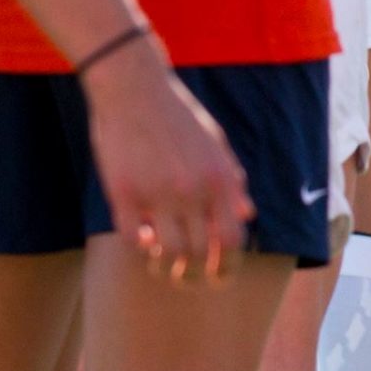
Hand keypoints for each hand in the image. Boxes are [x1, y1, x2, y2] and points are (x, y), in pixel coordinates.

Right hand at [82, 37, 253, 283]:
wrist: (137, 89)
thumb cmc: (181, 117)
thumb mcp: (217, 146)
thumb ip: (233, 183)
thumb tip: (247, 216)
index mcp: (220, 180)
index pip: (233, 239)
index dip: (228, 267)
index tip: (219, 281)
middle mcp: (192, 190)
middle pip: (201, 254)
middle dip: (196, 276)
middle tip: (187, 281)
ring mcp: (156, 192)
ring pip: (167, 252)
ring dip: (166, 268)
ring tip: (163, 267)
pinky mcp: (122, 191)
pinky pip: (131, 236)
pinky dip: (139, 247)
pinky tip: (142, 240)